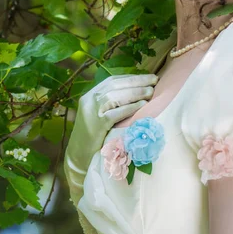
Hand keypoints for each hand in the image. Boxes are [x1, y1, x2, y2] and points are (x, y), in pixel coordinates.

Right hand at [64, 73, 158, 205]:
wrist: (78, 156)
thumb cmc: (93, 136)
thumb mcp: (99, 114)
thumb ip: (112, 103)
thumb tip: (138, 92)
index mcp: (90, 95)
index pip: (112, 80)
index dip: (131, 77)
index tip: (148, 77)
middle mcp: (89, 100)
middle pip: (115, 85)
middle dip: (137, 81)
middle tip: (155, 80)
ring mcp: (91, 112)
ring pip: (115, 97)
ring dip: (135, 92)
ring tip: (151, 92)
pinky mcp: (95, 125)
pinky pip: (115, 113)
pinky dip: (130, 108)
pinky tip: (142, 105)